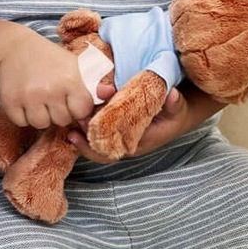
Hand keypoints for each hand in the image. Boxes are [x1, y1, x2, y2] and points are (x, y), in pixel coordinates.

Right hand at [0, 30, 95, 128]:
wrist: (14, 48)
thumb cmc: (49, 59)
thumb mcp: (74, 65)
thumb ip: (93, 83)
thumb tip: (110, 93)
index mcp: (70, 79)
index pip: (82, 111)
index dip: (77, 108)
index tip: (69, 98)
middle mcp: (50, 89)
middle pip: (62, 120)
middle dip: (58, 111)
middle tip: (51, 95)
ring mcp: (28, 96)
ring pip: (41, 124)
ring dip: (40, 115)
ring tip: (37, 98)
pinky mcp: (10, 102)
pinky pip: (22, 122)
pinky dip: (22, 115)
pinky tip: (24, 99)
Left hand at [69, 85, 221, 160]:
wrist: (176, 113)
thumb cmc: (175, 114)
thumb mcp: (178, 109)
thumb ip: (174, 104)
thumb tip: (172, 94)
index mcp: (136, 143)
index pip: (109, 153)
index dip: (92, 147)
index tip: (80, 135)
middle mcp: (123, 141)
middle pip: (96, 146)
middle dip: (82, 136)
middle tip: (72, 122)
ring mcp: (118, 133)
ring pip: (94, 136)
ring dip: (81, 127)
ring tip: (69, 117)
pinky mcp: (115, 122)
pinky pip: (97, 125)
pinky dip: (86, 118)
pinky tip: (74, 108)